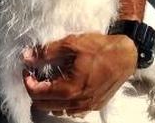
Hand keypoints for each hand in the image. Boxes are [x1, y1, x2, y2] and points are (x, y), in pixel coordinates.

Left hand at [22, 32, 136, 116]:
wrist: (126, 55)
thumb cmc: (101, 48)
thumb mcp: (72, 43)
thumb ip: (47, 52)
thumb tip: (27, 56)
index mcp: (70, 89)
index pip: (37, 94)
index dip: (28, 81)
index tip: (28, 69)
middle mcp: (77, 103)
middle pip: (44, 105)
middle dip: (36, 90)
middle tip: (37, 74)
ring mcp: (87, 106)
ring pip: (57, 110)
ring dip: (49, 98)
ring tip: (51, 81)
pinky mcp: (95, 106)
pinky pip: (72, 111)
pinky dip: (63, 102)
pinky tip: (66, 87)